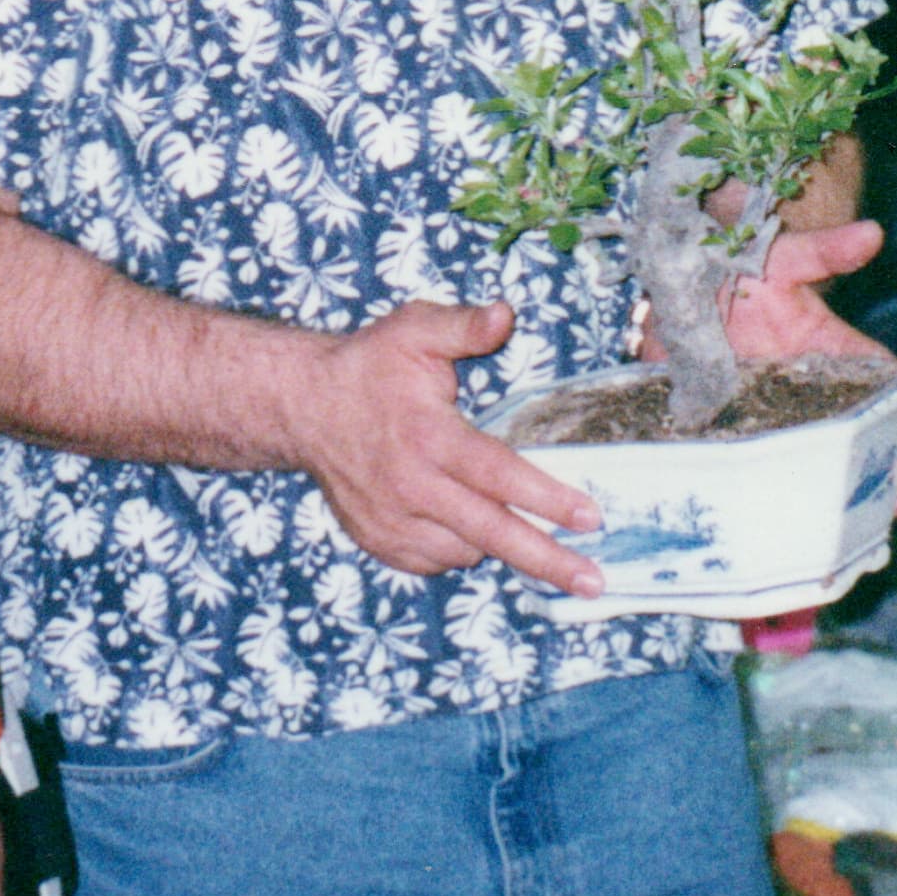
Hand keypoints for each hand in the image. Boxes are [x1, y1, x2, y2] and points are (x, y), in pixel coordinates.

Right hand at [291, 302, 606, 597]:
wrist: (303, 407)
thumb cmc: (368, 366)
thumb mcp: (415, 330)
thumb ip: (463, 326)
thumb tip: (504, 314)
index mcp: (428, 436)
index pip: (497, 475)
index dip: (546, 499)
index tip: (590, 517)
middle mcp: (411, 486)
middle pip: (490, 532)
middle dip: (546, 559)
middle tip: (592, 581)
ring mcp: (392, 520)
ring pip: (466, 551)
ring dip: (501, 546)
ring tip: (535, 536)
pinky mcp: (379, 540)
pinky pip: (435, 560)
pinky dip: (461, 549)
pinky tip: (471, 525)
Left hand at [722, 220, 896, 505]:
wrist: (681, 285)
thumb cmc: (739, 266)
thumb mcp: (781, 257)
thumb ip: (824, 250)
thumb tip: (874, 232)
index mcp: (826, 342)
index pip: (874, 370)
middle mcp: (810, 379)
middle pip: (860, 422)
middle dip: (889, 453)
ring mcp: (779, 405)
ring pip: (825, 448)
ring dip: (853, 479)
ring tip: (884, 514)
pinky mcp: (744, 423)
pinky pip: (774, 459)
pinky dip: (795, 487)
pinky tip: (813, 519)